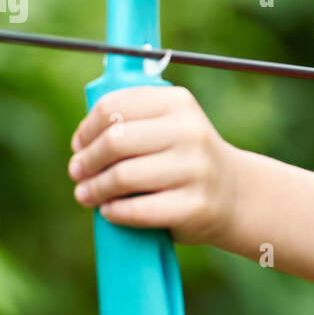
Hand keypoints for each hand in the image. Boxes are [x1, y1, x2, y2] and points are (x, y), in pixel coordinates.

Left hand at [68, 85, 233, 245]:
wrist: (235, 193)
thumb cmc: (186, 160)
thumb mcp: (170, 126)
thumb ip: (133, 121)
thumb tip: (82, 141)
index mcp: (178, 103)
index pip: (113, 107)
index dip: (87, 129)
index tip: (79, 144)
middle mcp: (190, 131)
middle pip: (115, 140)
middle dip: (87, 160)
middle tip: (77, 172)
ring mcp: (195, 169)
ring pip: (122, 175)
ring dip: (94, 188)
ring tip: (85, 195)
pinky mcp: (194, 205)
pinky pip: (138, 209)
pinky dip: (114, 212)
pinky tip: (109, 210)